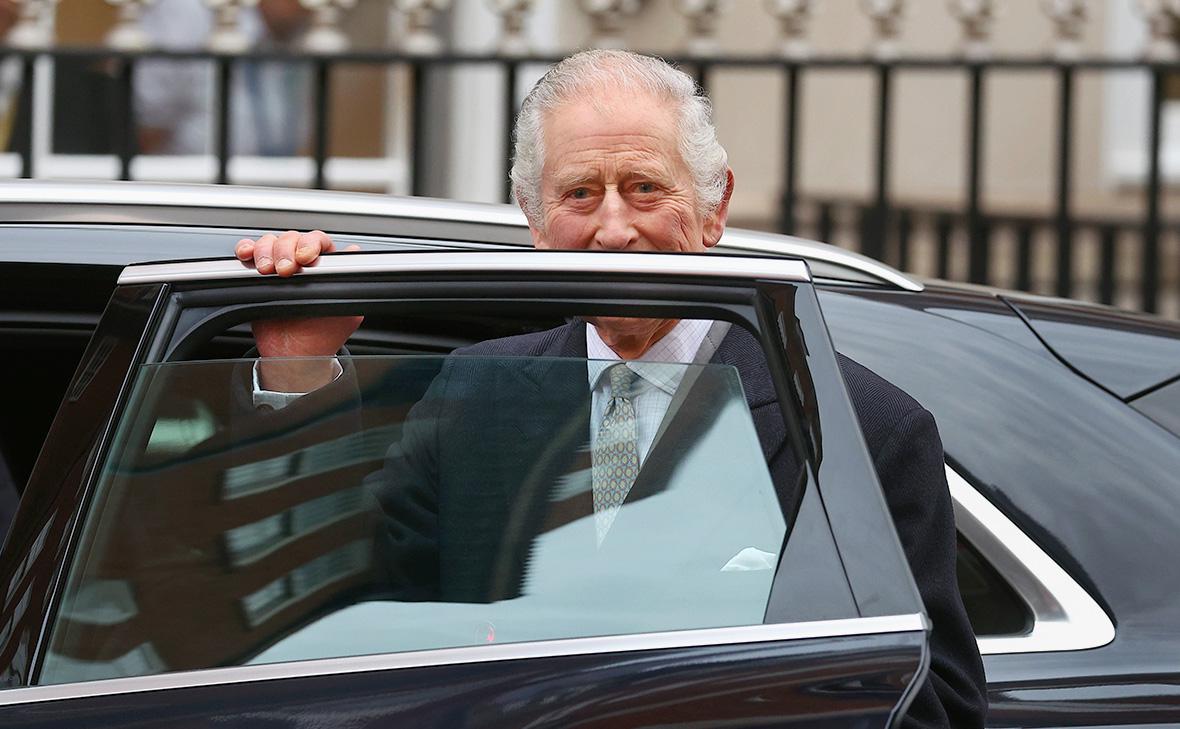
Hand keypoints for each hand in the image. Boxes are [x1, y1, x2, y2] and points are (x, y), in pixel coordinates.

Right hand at [235, 230, 363, 391]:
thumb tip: (355, 256)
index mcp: (325, 268)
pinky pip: (249, 253)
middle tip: (286, 270)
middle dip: (286, 250)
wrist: (295, 356)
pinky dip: (246, 249)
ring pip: (270, 242)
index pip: (318, 241)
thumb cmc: (322, 335)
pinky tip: (248, 256)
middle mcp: (302, 264)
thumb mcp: (347, 312)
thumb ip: (352, 284)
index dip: (311, 244)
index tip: (305, 257)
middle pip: (292, 238)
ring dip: (266, 251)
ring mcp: (279, 267)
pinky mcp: (257, 276)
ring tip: (268, 271)